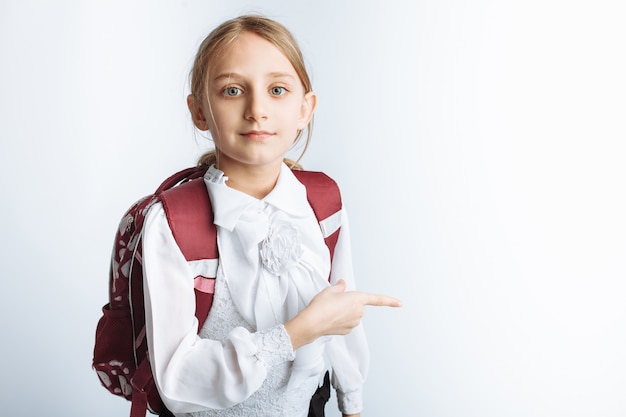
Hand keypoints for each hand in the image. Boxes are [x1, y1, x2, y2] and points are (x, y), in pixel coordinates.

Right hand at [285, 280, 400, 348]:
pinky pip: (346, 323)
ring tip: (330, 310)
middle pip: (358, 306)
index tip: (399, 303)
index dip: (389, 301)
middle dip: (349, 303)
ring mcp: (354, 323)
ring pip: (352, 315)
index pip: (377, 299)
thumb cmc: (321, 305)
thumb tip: (342, 285)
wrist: (312, 322)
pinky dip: (340, 321)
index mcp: (358, 299)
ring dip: (344, 312)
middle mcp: (359, 312)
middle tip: (335, 301)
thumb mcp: (330, 290)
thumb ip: (339, 287)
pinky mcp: (347, 331)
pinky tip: (330, 319)